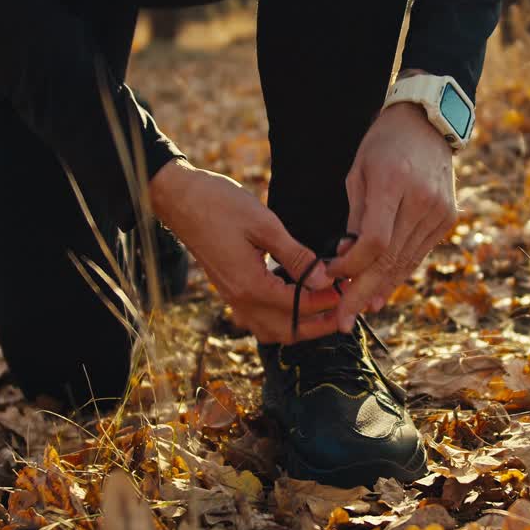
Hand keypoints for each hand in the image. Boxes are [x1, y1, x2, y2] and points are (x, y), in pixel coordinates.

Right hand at [150, 160, 340, 342]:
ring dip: (300, 326)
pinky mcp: (229, 290)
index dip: (327, 301)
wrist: (181, 199)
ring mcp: (232, 298)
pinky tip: (296, 303)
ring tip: (326, 311)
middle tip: (344, 310)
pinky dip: (280, 319)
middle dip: (318, 325)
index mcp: (250, 286)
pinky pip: (258, 319)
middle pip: (286, 330)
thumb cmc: (220, 205)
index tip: (348, 289)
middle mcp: (240, 299)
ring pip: (271, 330)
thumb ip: (296, 256)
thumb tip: (324, 278)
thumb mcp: (265, 225)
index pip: (298, 306)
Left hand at [326, 100, 456, 331]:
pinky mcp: (447, 218)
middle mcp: (421, 201)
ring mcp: (439, 211)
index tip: (330, 277)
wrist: (426, 124)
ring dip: (381, 289)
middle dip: (363, 293)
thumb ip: (354, 218)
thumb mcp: (357, 173)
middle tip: (342, 321)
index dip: (350, 267)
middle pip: (390, 259)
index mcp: (393, 183)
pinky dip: (400, 273)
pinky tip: (382, 291)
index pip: (373, 242)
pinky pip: (418, 254)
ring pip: (406, 262)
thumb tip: (344, 260)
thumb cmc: (382, 146)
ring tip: (359, 311)